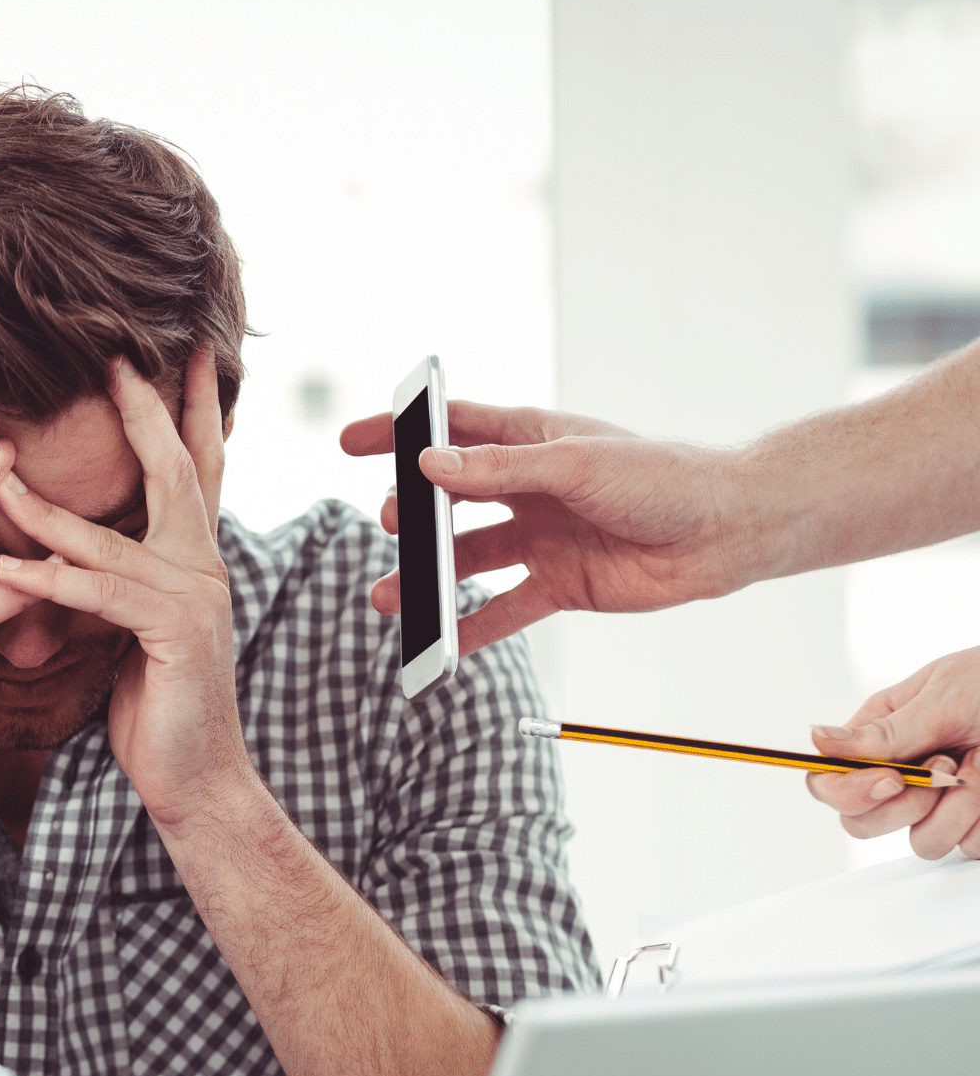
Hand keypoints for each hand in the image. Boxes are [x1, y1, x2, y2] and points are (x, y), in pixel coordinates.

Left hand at [0, 349, 247, 828]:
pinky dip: (52, 579)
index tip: (174, 353)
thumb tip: (72, 545)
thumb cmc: (157, 708)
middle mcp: (204, 567)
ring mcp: (196, 598)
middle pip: (176, 471)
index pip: (192, 468)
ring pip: (112, 537)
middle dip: (146, 412)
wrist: (194, 781)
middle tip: (116, 357)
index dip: (184, 410)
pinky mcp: (175, 635)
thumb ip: (114, 580)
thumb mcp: (131, 629)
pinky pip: (102, 594)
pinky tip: (7, 568)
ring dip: (46, 508)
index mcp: (193, 560)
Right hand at [339, 400, 747, 654]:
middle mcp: (530, 489)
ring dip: (427, 579)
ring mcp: (542, 538)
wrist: (725, 532)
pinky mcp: (559, 585)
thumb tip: (429, 465)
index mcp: (532, 441)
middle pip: (450, 501)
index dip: (400, 434)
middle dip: (411, 516)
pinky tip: (438, 644)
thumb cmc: (663, 478)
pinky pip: (503, 610)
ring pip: (467, 560)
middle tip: (390, 526)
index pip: (451, 431)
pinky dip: (470, 629)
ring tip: (389, 597)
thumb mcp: (574, 465)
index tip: (351, 441)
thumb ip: (499, 469)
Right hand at [806, 646, 979, 858]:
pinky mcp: (974, 821)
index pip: (829, 781)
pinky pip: (966, 848)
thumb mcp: (945, 697)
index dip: (849, 791)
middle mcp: (904, 772)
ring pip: (919, 841)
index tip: (891, 780)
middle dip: (905, 807)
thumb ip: (884, 731)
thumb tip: (816, 740)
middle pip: (862, 822)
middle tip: (946, 773)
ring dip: (957, 813)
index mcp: (882, 735)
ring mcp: (940, 801)